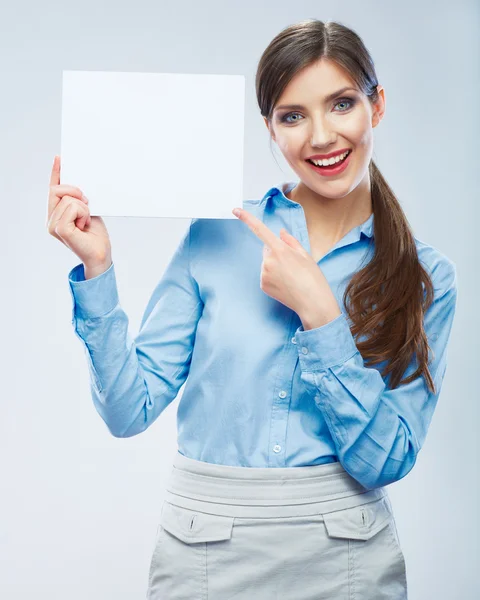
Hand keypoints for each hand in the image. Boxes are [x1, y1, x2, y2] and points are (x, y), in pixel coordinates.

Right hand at [46, 155, 111, 268]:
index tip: (60, 158)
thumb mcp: (87, 211)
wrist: (101, 254)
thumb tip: (77, 182)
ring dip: (84, 208)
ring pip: (68, 199)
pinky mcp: (60, 229)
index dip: (56, 173)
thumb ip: (78, 199)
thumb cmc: (95, 235)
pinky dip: (83, 214)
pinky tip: (84, 225)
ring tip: (86, 222)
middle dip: (76, 193)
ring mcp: (53, 225)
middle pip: (58, 190)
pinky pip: (72, 208)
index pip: (53, 189)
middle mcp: (51, 219)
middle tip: (87, 204)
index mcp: (56, 214)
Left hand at [232, 207, 341, 324]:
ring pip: (266, 263)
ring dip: (275, 266)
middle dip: (276, 253)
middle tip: (292, 265)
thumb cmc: (312, 277)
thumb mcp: (305, 255)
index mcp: (280, 249)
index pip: (260, 230)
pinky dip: (273, 278)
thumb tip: (280, 233)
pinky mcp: (262, 284)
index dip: (247, 219)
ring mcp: (264, 273)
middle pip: (267, 250)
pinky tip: (285, 284)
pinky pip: (265, 275)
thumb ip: (290, 241)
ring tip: (290, 276)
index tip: (235, 210)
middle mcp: (268, 260)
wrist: (312, 302)